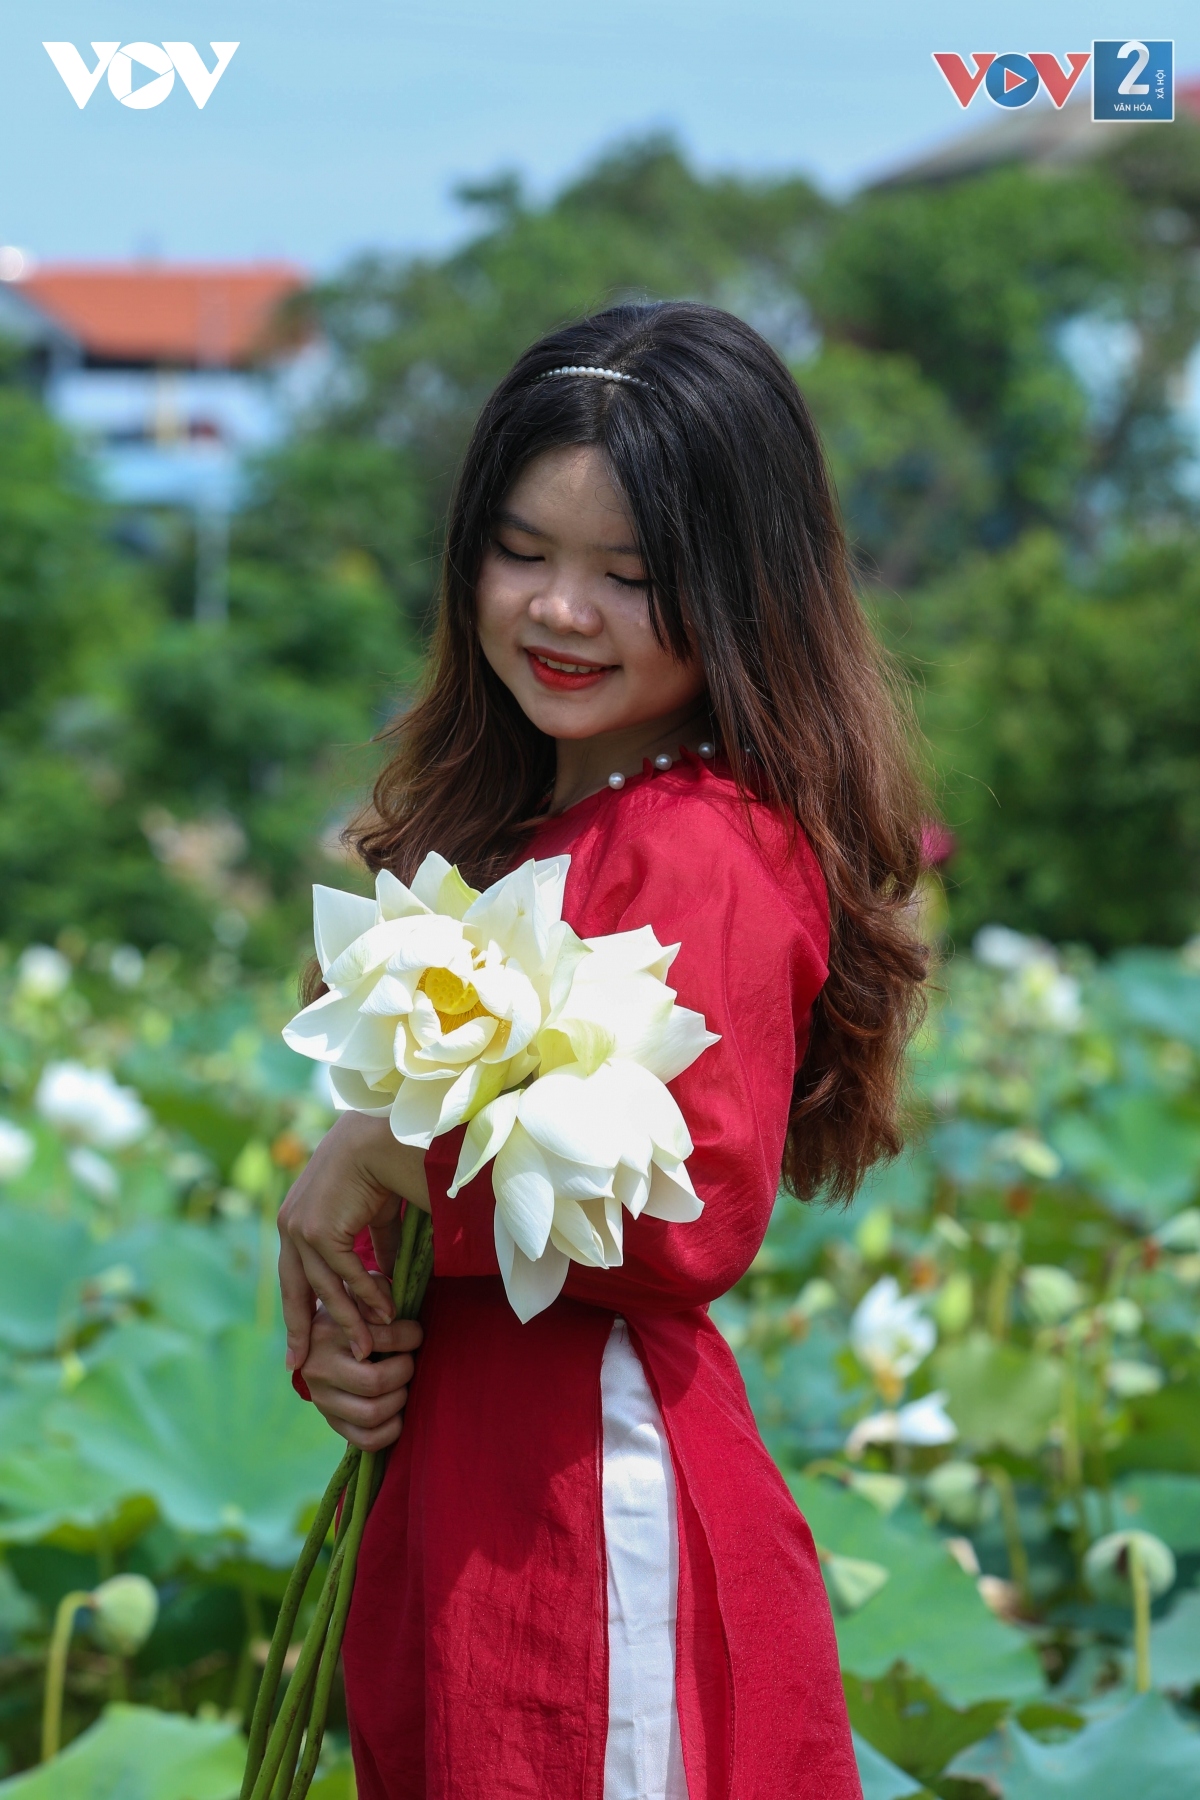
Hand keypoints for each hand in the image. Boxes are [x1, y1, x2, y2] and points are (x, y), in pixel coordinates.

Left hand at [278, 1111, 429, 1370]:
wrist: (382, 1135)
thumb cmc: (381, 1165)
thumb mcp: (374, 1216)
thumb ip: (375, 1247)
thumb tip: (385, 1279)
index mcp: (298, 1219)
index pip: (295, 1275)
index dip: (299, 1309)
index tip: (300, 1342)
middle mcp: (291, 1226)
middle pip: (295, 1290)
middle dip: (300, 1330)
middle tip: (301, 1366)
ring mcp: (300, 1228)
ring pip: (324, 1288)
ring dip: (349, 1321)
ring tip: (366, 1350)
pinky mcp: (317, 1231)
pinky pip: (344, 1275)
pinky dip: (367, 1297)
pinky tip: (386, 1314)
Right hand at [301, 1285, 423, 1451]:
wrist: (320, 1342)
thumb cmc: (351, 1313)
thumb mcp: (360, 1292)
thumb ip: (376, 1291)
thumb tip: (391, 1313)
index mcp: (327, 1333)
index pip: (381, 1339)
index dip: (411, 1336)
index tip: (416, 1334)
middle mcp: (319, 1369)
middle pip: (375, 1382)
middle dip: (405, 1370)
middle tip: (408, 1361)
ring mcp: (323, 1401)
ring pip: (373, 1414)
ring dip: (400, 1399)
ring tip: (402, 1384)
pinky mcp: (332, 1423)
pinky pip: (368, 1440)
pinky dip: (392, 1429)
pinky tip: (398, 1411)